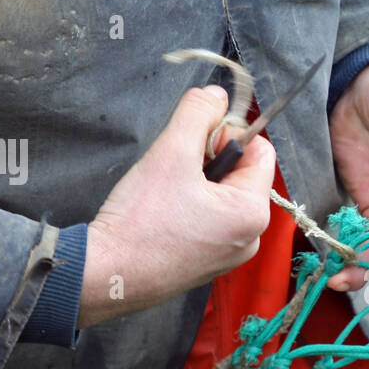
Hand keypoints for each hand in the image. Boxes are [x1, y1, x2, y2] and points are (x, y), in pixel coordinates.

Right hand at [78, 85, 274, 326]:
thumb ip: (196, 114)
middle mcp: (251, 238)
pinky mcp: (207, 265)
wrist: (108, 274)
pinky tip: (163, 214)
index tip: (194, 141)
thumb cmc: (141, 220)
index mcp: (252, 212)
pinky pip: (209, 222)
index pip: (260, 150)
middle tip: (174, 167)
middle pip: (241, 175)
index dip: (227, 135)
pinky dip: (189, 209)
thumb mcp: (171, 152)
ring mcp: (229, 255)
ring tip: (165, 193)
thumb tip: (215, 94)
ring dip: (197, 184)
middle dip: (209, 161)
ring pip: (222, 198)